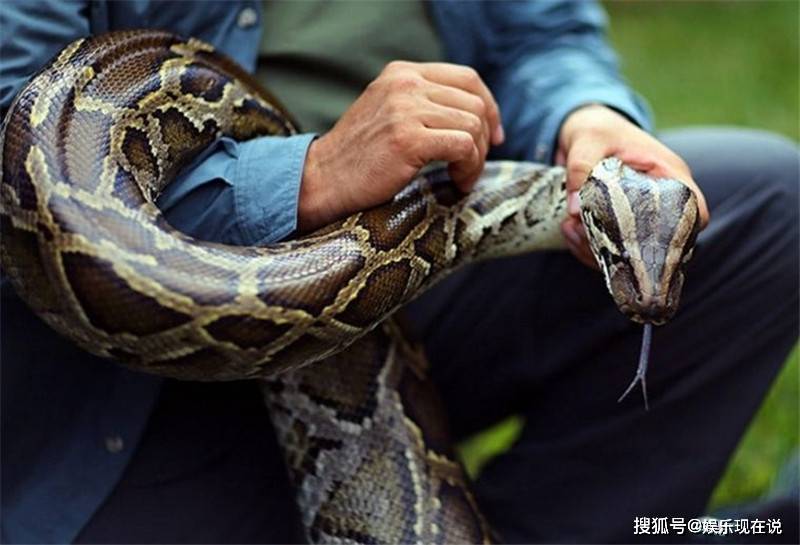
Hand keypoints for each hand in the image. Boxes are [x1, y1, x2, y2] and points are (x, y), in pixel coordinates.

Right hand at [297, 61, 503, 231]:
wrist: (322, 180)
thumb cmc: (358, 158)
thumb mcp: (389, 113)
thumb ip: (423, 104)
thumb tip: (477, 117)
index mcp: (402, 73)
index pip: (467, 78)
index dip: (489, 107)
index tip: (493, 137)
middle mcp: (405, 84)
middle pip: (475, 104)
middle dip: (483, 140)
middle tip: (471, 167)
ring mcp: (405, 109)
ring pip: (473, 126)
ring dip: (476, 159)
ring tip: (461, 178)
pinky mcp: (408, 139)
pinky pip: (463, 147)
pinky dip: (469, 169)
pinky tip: (456, 183)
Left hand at [556, 104, 709, 266]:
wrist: (582, 131)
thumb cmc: (596, 129)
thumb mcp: (588, 139)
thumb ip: (581, 167)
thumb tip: (576, 210)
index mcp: (668, 174)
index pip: (694, 211)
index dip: (682, 234)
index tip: (647, 244)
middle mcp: (659, 200)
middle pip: (660, 242)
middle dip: (622, 250)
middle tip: (587, 236)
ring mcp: (638, 216)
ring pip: (630, 252)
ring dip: (597, 251)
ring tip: (570, 229)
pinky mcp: (617, 226)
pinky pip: (609, 250)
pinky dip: (587, 248)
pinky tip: (568, 231)